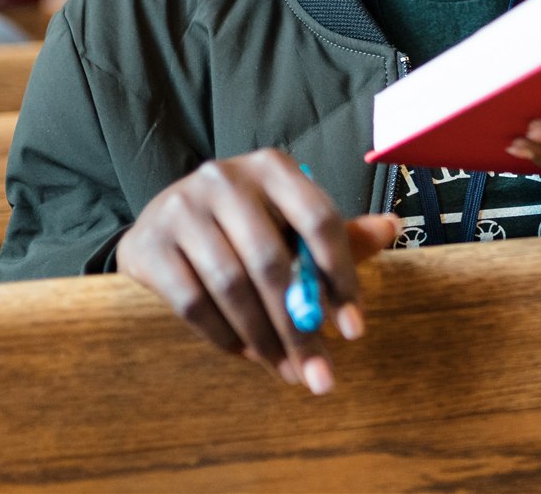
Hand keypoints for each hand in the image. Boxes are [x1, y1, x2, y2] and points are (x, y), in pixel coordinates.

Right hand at [115, 150, 398, 392]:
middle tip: (320, 374)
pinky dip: (224, 336)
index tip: (354, 331)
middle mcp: (225, 178)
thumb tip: (392, 228)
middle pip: (273, 262)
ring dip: (263, 339)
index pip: (319, 220)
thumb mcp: (289, 221)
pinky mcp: (148, 244)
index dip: (341, 278)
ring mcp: (181, 207)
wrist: (160, 225)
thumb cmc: (244, 226)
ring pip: (232, 285)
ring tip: (285, 371)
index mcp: (273, 167)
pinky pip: (192, 302)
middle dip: (300, 327)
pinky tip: (245, 355)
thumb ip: (338, 233)